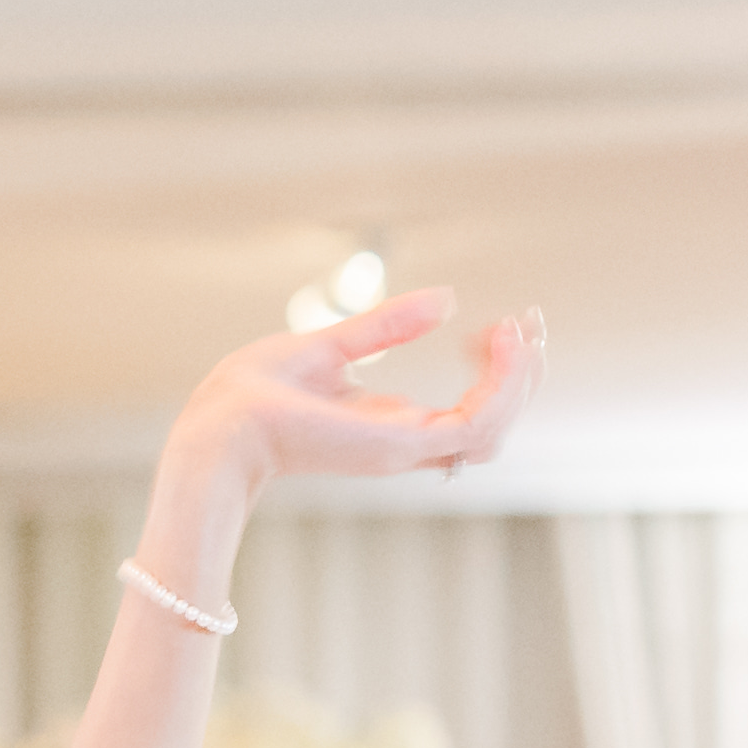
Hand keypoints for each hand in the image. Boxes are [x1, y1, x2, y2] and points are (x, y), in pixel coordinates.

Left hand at [160, 289, 544, 513]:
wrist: (221, 425)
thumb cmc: (254, 395)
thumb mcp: (330, 345)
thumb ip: (386, 327)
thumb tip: (445, 299)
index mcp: (388, 425)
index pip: (465, 411)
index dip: (493, 372)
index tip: (500, 326)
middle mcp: (403, 441)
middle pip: (492, 424)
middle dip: (519, 376)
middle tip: (526, 325)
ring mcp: (404, 447)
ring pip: (494, 429)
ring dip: (519, 380)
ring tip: (518, 332)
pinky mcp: (400, 445)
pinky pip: (478, 426)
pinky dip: (501, 387)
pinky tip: (500, 342)